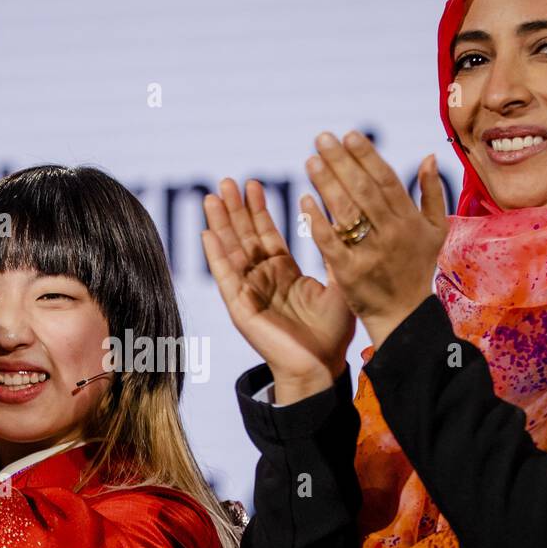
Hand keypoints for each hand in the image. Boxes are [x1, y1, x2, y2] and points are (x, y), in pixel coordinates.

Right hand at [202, 178, 354, 398]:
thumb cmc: (333, 333)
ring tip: (212, 197)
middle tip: (226, 181)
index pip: (266, 234)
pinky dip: (216, 256)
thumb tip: (336, 219)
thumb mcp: (338, 283)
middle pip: (244, 237)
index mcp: (283, 273)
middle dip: (235, 209)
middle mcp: (263, 280)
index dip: (258, 209)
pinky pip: (226, 278)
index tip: (253, 183)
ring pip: (231, 251)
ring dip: (221, 224)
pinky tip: (208, 234)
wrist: (322, 366)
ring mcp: (249, 293)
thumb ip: (333, 253)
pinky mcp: (241, 308)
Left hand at [303, 130, 448, 346]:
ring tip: (310, 161)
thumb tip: (428, 156)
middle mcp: (392, 233)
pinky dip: (317, 221)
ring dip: (326, 184)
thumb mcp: (434, 231)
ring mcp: (370, 253)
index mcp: (410, 220)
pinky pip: (330, 242)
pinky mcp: (349, 273)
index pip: (386, 180)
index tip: (348, 135)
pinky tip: (304, 200)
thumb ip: (432, 193)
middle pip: (363, 190)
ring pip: (346, 212)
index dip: (366, 156)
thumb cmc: (416, 268)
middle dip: (341, 162)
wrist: (403, 315)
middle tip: (321, 138)